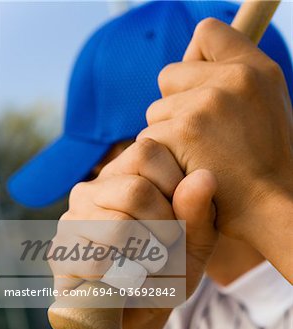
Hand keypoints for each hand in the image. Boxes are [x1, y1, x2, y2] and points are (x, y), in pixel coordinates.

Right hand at [50, 139, 217, 328]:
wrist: (138, 312)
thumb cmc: (169, 268)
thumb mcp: (196, 241)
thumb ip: (200, 212)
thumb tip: (204, 176)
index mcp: (124, 175)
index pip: (148, 150)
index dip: (175, 186)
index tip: (180, 216)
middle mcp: (93, 189)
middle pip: (136, 191)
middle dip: (164, 228)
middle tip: (165, 249)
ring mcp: (72, 219)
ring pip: (119, 227)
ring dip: (145, 258)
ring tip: (145, 266)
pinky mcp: (61, 253)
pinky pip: (99, 262)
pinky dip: (123, 279)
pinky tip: (122, 280)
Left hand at [138, 19, 292, 240]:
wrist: (266, 209)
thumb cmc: (262, 164)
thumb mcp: (264, 108)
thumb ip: (233, 79)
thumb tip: (193, 55)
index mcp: (256, 70)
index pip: (207, 33)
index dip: (195, 58)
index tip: (197, 85)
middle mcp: (233, 79)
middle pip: (169, 75)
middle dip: (175, 106)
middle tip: (201, 138)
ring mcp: (207, 105)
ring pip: (155, 112)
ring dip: (167, 135)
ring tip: (198, 159)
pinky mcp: (183, 133)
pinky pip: (149, 139)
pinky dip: (161, 159)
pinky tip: (185, 172)